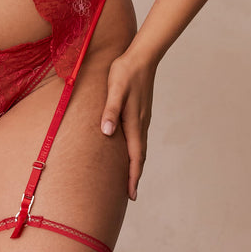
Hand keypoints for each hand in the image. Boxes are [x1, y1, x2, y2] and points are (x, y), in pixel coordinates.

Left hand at [100, 50, 157, 200]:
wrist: (142, 56)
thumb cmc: (125, 72)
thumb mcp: (115, 89)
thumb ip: (111, 110)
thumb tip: (108, 133)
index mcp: (134, 121)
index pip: (135, 156)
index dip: (133, 176)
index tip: (131, 195)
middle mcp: (141, 123)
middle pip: (140, 156)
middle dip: (135, 176)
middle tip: (131, 194)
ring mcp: (142, 117)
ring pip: (140, 147)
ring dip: (136, 164)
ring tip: (129, 177)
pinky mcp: (141, 111)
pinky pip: (139, 137)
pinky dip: (136, 150)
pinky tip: (130, 149)